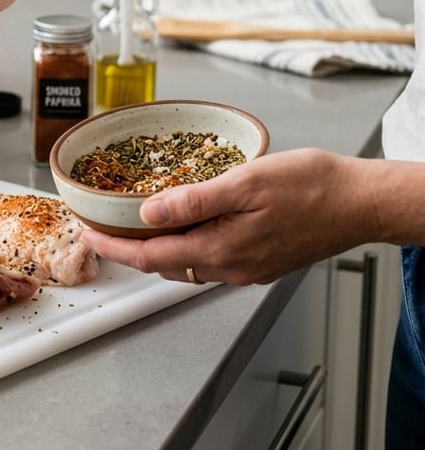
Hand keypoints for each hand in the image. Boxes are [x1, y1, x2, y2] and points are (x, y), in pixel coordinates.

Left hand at [81, 148, 378, 285]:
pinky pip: (210, 257)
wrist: (363, 202)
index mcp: (221, 250)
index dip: (113, 247)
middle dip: (128, 248)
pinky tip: (183, 221)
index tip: (87, 234)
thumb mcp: (245, 182)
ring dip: (156, 246)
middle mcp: (231, 267)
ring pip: (186, 263)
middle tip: (103, 226)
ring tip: (133, 223)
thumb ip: (193, 202)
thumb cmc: (313, 187)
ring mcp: (247, 267)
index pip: (149, 257)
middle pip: (163, 264)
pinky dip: (185, 243)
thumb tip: (147, 214)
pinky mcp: (260, 260)